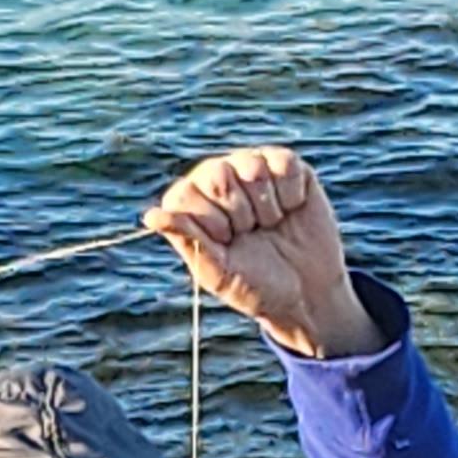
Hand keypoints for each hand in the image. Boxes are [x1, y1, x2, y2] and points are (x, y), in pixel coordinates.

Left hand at [143, 146, 382, 359]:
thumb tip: (150, 216)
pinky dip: (291, 195)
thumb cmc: (255, 286)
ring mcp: (251, 168)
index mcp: (190, 203)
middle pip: (218, 175)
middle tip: (251, 234)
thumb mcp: (218, 273)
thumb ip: (187, 240)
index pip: (185, 194)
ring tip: (270, 225)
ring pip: (252, 167)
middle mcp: (216, 178)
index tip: (227, 242)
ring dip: (267, 207)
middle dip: (241, 214)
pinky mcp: (285, 165)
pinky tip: (291, 211)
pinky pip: (283, 164)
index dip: (211, 222)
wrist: (307, 293)